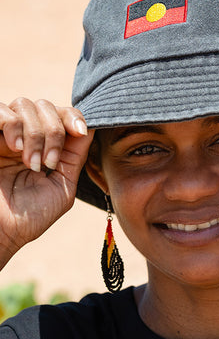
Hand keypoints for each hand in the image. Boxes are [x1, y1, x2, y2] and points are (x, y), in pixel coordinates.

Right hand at [0, 98, 93, 265]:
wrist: (2, 233)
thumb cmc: (30, 217)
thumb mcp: (63, 187)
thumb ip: (75, 157)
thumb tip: (89, 127)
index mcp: (45, 147)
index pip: (62, 115)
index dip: (73, 117)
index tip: (80, 132)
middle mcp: (25, 137)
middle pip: (46, 106)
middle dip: (54, 131)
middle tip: (48, 163)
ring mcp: (5, 135)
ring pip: (25, 105)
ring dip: (36, 133)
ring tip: (30, 163)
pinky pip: (0, 110)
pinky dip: (12, 124)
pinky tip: (16, 149)